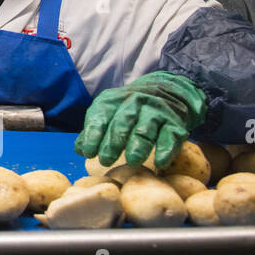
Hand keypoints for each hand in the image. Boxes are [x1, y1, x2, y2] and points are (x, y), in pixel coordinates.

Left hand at [75, 71, 206, 167]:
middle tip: (105, 160)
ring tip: (132, 162)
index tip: (88, 152)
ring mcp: (156, 112)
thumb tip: (79, 150)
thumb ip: (94, 130)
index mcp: (113, 101)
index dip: (93, 135)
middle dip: (113, 142)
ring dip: (138, 146)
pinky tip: (160, 162)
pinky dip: (166, 149)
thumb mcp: (109, 113)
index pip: (100, 116)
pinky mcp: (175, 123)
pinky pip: (170, 136)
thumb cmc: (130, 109)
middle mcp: (134, 102)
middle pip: (122, 123)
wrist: (168, 91)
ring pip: (145, 129)